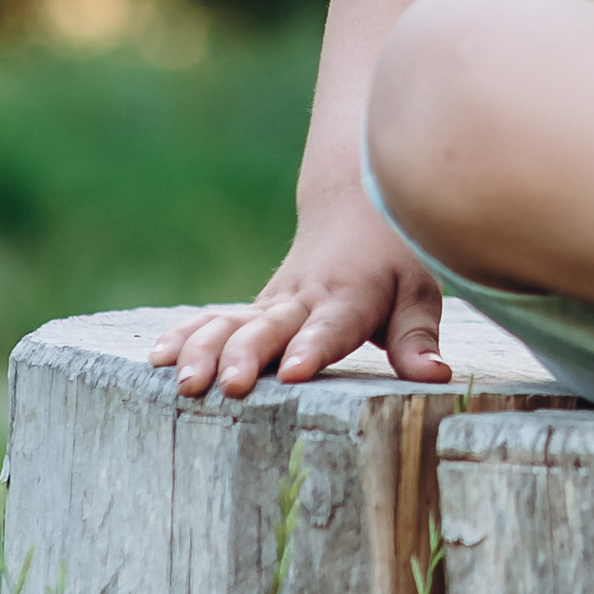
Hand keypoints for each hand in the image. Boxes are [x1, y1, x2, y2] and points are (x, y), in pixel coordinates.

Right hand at [148, 192, 450, 400]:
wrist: (354, 208)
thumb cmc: (396, 261)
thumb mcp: (418, 292)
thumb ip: (418, 336)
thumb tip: (435, 376)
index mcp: (349, 298)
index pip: (330, 326)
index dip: (312, 347)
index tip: (292, 371)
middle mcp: (304, 300)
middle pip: (270, 329)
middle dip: (246, 356)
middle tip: (228, 386)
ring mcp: (272, 304)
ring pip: (231, 324)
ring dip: (205, 351)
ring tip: (185, 383)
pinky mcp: (253, 310)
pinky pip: (212, 320)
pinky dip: (185, 336)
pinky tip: (157, 360)